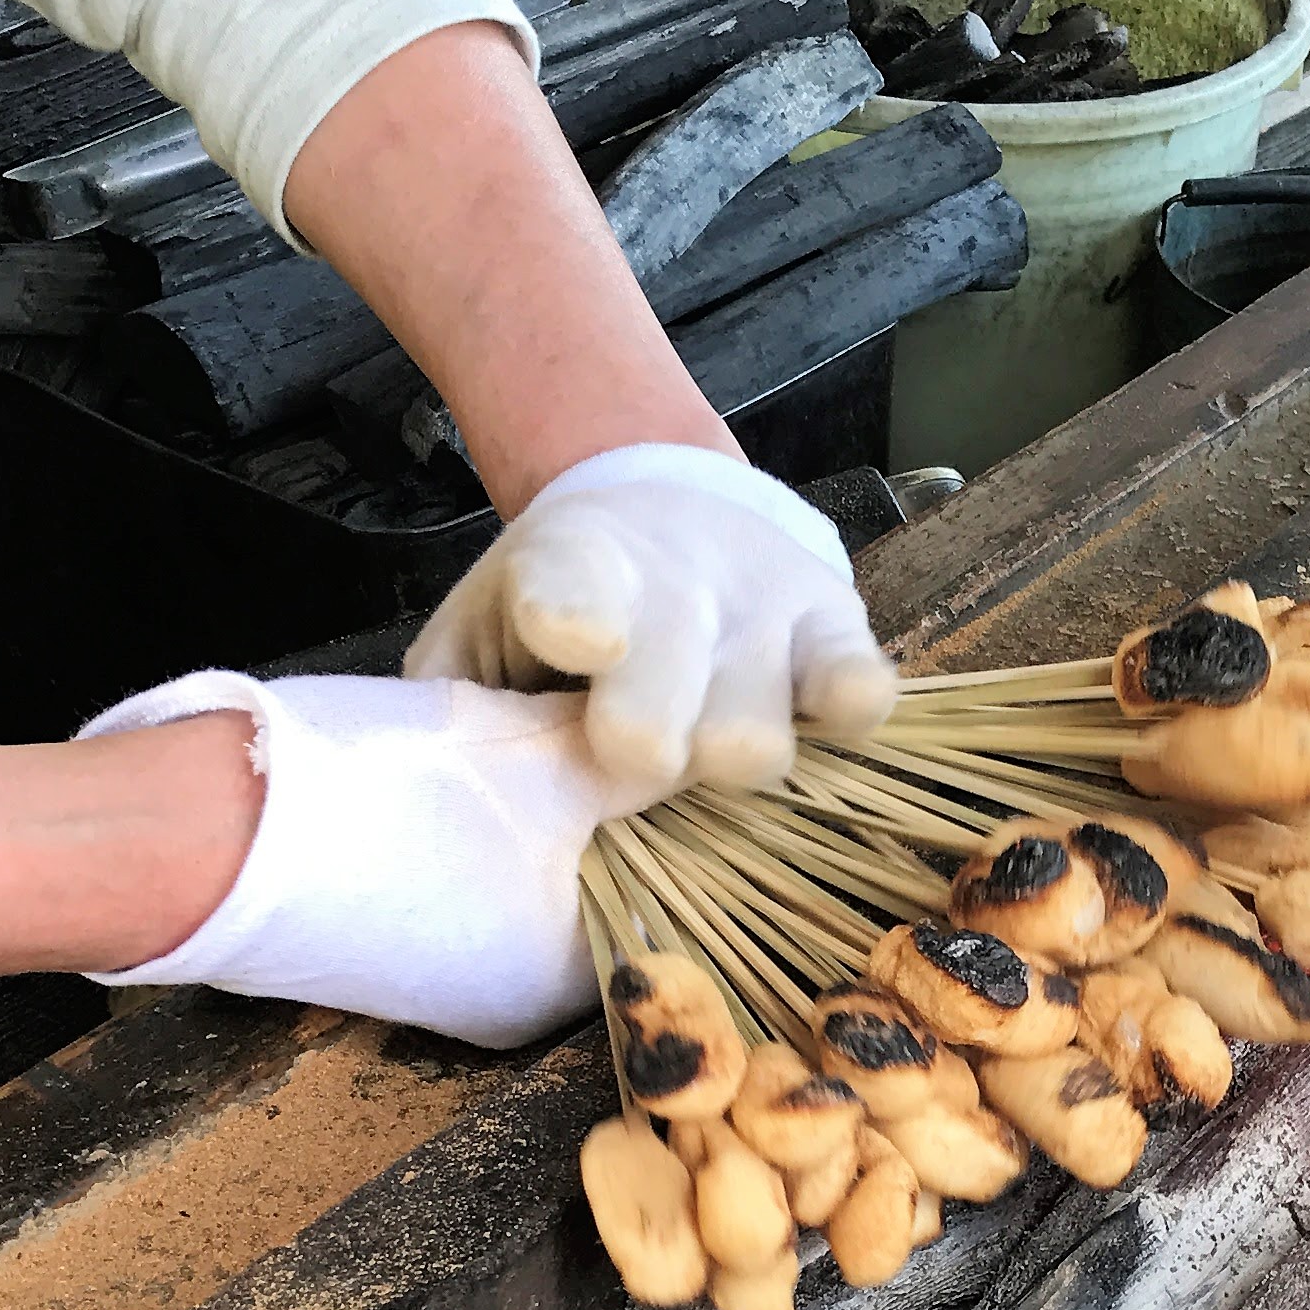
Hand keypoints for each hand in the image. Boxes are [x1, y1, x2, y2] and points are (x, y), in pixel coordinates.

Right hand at [80, 670, 629, 1049]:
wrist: (206, 834)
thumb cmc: (392, 801)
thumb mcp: (542, 761)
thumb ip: (631, 763)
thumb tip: (689, 750)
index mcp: (578, 981)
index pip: (675, 904)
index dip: (679, 819)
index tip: (682, 750)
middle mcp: (520, 1005)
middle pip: (600, 895)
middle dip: (610, 818)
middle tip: (616, 731)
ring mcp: (448, 983)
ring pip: (530, 886)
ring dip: (540, 820)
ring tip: (539, 737)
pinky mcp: (387, 950)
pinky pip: (465, 890)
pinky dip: (479, 836)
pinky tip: (468, 768)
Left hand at [406, 444, 896, 799]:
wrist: (667, 512)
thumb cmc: (562, 610)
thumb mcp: (480, 638)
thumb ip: (455, 707)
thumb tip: (447, 798)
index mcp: (567, 571)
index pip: (572, 593)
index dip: (574, 621)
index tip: (577, 640)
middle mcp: (673, 583)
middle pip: (663, 718)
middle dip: (641, 757)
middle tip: (626, 754)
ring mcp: (763, 606)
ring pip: (753, 743)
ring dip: (719, 763)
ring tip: (701, 736)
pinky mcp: (838, 623)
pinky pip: (861, 696)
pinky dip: (837, 718)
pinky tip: (799, 714)